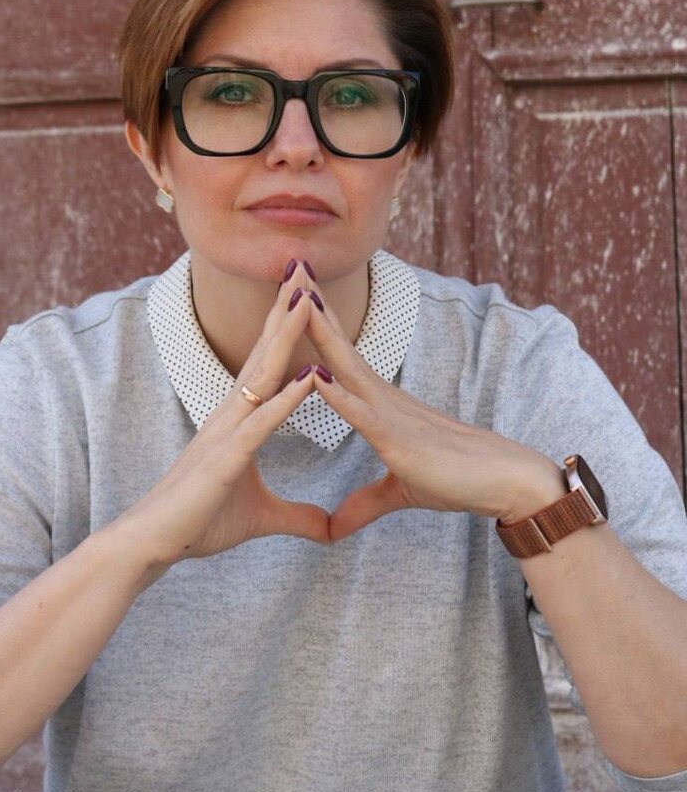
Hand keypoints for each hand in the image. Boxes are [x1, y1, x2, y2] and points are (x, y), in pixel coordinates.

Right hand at [117, 274, 329, 573]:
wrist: (153, 543)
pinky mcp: (227, 458)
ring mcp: (228, 432)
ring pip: (263, 374)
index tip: (305, 292)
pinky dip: (288, 398)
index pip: (267, 364)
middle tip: (305, 267)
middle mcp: (231, 415)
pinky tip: (311, 376)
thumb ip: (297, 516)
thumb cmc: (199, 523)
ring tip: (309, 299)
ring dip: (287, 336)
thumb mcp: (262, 517)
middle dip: (286, 309)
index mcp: (238, 420)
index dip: (286, 328)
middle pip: (265, 352)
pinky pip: (263, 422)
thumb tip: (329, 527)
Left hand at [299, 269, 561, 540]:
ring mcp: (390, 414)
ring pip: (346, 366)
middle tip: (288, 263)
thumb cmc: (456, 480)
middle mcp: (382, 397)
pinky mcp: (398, 440)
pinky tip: (314, 376)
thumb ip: (365, 503)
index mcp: (378, 403)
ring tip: (294, 297)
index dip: (316, 322)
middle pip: (338, 343)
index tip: (292, 290)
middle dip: (311, 306)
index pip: (338, 355)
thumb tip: (336, 528)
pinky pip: (361, 413)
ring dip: (319, 333)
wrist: (503, 484)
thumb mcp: (400, 492)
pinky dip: (336, 395)